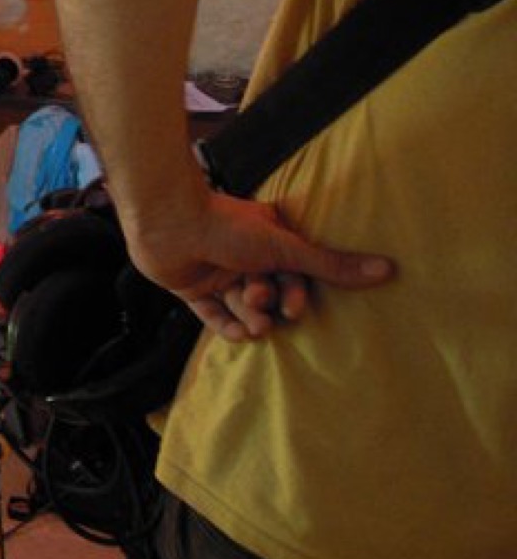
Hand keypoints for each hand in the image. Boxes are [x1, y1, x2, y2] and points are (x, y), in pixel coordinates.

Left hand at [122, 181, 394, 342]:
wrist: (169, 222)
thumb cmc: (228, 227)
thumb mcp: (286, 248)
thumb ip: (332, 265)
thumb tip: (388, 269)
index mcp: (267, 239)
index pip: (291, 276)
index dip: (294, 295)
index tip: (294, 309)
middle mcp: (243, 256)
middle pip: (267, 295)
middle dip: (268, 306)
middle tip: (263, 308)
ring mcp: (217, 273)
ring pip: (242, 306)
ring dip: (249, 317)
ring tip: (252, 321)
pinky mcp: (192, 288)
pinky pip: (213, 315)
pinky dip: (226, 326)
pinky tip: (237, 335)